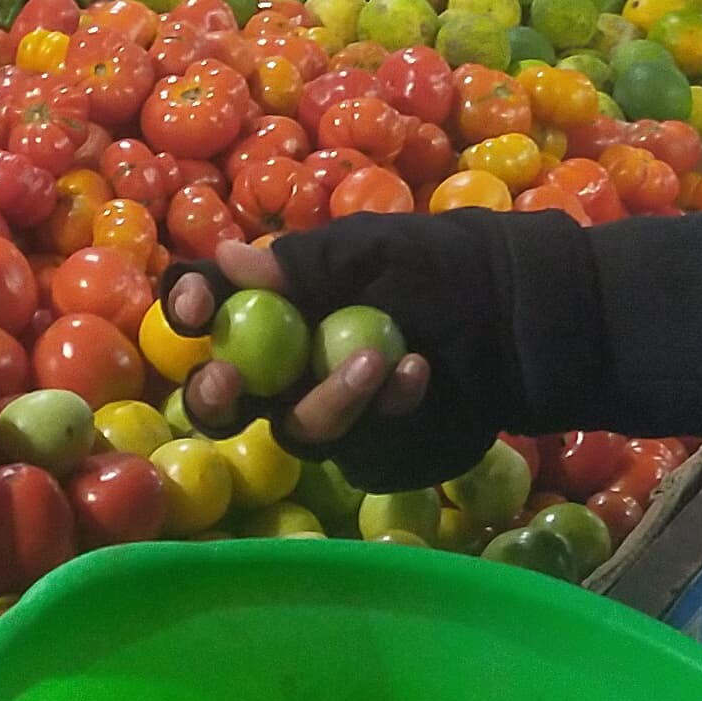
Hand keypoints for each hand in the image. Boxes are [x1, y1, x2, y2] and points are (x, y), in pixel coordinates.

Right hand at [152, 219, 502, 489]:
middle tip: (230, 379)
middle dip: (214, 394)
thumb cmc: (437, 266)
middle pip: (223, 397)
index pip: (207, 308)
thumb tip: (229, 258)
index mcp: (274, 304)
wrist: (513, 312)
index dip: (188, 309)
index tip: (198, 307)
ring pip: (294, 428)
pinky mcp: (370, 449)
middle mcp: (285, 365)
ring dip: (328, 397)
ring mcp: (326, 413)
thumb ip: (303, 264)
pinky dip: (386, 408)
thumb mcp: (372, 250)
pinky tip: (417, 373)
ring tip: (381, 359)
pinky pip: (359, 446)